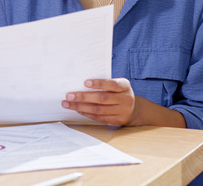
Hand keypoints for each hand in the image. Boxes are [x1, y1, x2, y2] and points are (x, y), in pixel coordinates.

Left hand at [62, 78, 186, 128]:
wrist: (134, 109)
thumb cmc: (119, 92)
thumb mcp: (118, 85)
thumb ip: (105, 84)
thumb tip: (81, 83)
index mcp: (125, 86)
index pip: (111, 84)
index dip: (98, 83)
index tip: (85, 82)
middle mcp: (125, 99)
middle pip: (102, 98)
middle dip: (83, 97)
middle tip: (69, 96)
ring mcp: (122, 111)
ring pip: (99, 110)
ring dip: (81, 107)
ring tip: (68, 104)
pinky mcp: (117, 121)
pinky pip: (99, 118)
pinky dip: (87, 114)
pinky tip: (78, 110)